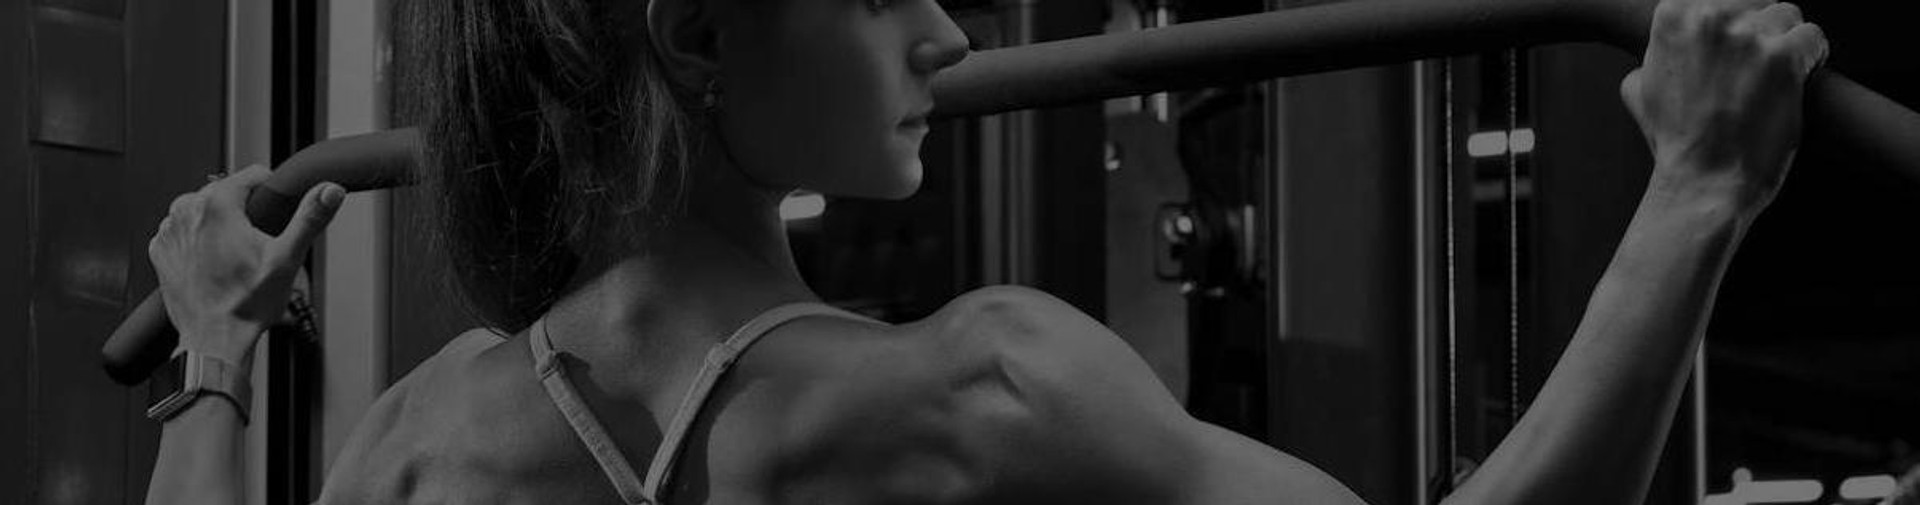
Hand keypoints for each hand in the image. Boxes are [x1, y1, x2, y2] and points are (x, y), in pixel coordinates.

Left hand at [147, 165, 344, 367]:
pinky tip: (214, 264)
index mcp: (216, 205)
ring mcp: (169, 231)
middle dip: (245, 213)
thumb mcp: (287, 258)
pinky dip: (200, 242)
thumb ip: (309, 218)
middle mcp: (186, 212)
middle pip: (227, 193)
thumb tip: (329, 191)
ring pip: (205, 211)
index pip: (253, 174)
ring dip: (220, 227)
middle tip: (255, 248)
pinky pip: (186, 232)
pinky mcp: (161, 250)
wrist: (213, 340)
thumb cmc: (245, 305)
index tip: (275, 216)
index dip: (272, 193)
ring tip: (234, 259)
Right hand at [1622, 0, 1827, 209]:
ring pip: (1787, 15)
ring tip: (1774, 76)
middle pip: (1756, 1)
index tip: (1735, 42)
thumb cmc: (1676, 141)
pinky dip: (1813, 56)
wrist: (1702, 179)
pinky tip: (1798, 78)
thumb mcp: (1638, 89)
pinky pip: (1813, 36)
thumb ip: (1654, 54)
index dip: (1732, 20)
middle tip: (1753, 66)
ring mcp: (1747, 37)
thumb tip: (1663, 47)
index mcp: (1672, 17)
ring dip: (1786, 43)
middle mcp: (1708, 18)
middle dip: (1759, 29)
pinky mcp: (1783, 58)